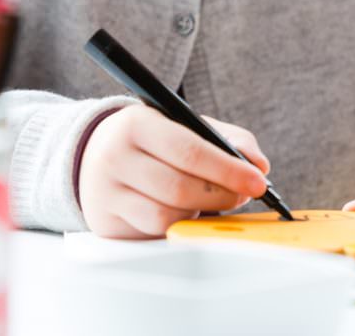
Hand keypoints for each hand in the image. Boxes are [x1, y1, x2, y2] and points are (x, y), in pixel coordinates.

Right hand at [78, 104, 270, 238]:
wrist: (95, 154)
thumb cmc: (152, 140)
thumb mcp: (184, 125)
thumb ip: (228, 138)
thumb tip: (259, 165)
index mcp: (136, 123)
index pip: (189, 150)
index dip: (229, 169)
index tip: (258, 181)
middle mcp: (115, 156)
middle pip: (181, 188)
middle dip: (222, 195)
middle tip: (243, 195)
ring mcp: (106, 192)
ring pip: (168, 215)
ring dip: (200, 212)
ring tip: (210, 199)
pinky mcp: (107, 222)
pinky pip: (154, 231)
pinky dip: (179, 223)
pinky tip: (185, 210)